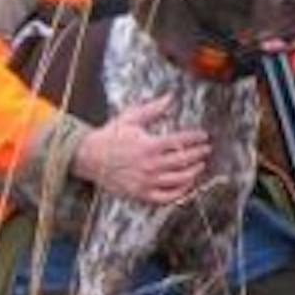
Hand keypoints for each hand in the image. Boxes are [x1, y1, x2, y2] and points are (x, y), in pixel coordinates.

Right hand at [72, 97, 209, 202]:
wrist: (87, 157)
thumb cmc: (110, 136)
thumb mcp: (130, 118)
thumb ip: (153, 109)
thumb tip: (170, 97)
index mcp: (148, 145)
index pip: (180, 141)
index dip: (196, 138)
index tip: (204, 135)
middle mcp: (149, 165)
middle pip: (183, 161)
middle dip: (199, 154)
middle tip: (206, 149)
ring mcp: (145, 181)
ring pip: (178, 180)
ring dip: (193, 172)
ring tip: (200, 165)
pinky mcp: (139, 194)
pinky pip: (165, 197)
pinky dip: (179, 192)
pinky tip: (186, 184)